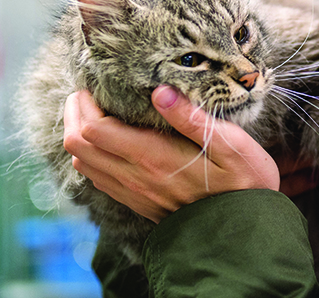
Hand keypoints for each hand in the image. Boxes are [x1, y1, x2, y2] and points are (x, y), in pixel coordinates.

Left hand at [63, 86, 279, 222]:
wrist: (244, 232)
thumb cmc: (244, 182)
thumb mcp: (231, 144)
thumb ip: (192, 118)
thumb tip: (160, 91)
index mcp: (153, 157)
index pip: (94, 130)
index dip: (85, 105)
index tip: (93, 86)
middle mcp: (135, 177)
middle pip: (78, 146)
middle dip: (74, 116)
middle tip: (86, 95)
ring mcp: (134, 193)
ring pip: (83, 164)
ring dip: (80, 137)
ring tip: (94, 114)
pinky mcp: (138, 202)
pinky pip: (99, 179)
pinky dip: (92, 157)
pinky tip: (109, 144)